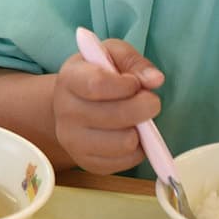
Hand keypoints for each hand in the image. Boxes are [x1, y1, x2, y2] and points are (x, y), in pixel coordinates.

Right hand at [52, 39, 163, 174]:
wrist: (71, 104)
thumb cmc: (97, 75)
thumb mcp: (111, 55)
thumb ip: (133, 60)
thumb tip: (154, 80)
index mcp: (69, 80)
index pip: (98, 85)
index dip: (127, 85)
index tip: (135, 83)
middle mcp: (64, 112)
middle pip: (118, 116)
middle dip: (146, 107)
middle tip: (149, 101)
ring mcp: (72, 141)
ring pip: (125, 142)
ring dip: (142, 131)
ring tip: (137, 120)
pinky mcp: (87, 162)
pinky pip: (128, 161)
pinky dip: (139, 149)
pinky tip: (131, 134)